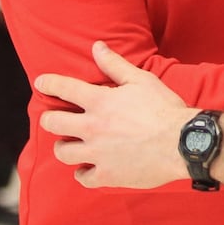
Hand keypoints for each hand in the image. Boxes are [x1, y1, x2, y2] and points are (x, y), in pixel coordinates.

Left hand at [35, 41, 190, 188]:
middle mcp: (92, 127)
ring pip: (63, 152)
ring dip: (64, 146)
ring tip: (70, 144)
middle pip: (53, 123)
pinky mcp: (107, 175)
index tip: (40, 83)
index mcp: (100, 102)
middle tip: (54, 118)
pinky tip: (87, 168)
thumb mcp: (142, 80)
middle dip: (49, 118)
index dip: (48, 84)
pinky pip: (83, 177)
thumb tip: (97, 47)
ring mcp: (97, 153)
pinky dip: (83, 173)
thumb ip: (115, 65)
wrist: (183, 143)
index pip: (64, 88)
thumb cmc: (164, 109)